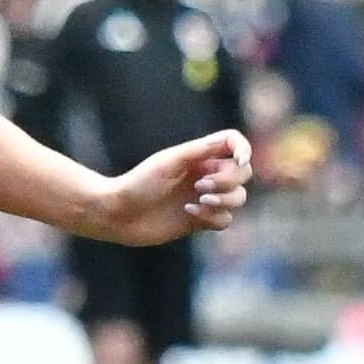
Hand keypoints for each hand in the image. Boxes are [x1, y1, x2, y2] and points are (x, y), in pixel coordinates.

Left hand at [83, 128, 251, 245]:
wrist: (119, 214)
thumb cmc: (139, 184)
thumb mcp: (169, 162)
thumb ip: (199, 151)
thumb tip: (230, 143)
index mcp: (198, 156)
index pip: (234, 144)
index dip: (244, 150)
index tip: (240, 161)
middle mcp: (204, 175)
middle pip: (242, 174)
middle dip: (228, 181)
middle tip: (200, 186)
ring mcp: (204, 198)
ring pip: (237, 198)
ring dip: (224, 200)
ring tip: (198, 200)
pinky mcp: (200, 220)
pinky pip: (225, 220)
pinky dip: (213, 217)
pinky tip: (188, 213)